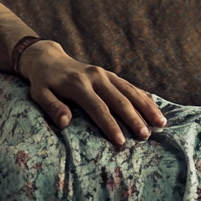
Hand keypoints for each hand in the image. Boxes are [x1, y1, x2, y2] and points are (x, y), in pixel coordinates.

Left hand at [17, 40, 165, 147]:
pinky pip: (130, 86)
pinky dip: (144, 97)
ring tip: (161, 123)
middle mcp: (95, 77)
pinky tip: (156, 109)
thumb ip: (52, 107)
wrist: (48, 59)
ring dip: (146, 107)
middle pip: (119, 100)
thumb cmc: (43, 82)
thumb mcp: (39, 94)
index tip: (120, 141)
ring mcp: (105, 74)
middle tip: (146, 136)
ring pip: (130, 91)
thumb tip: (64, 123)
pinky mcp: (110, 75)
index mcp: (78, 84)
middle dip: (134, 119)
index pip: (97, 107)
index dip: (110, 125)